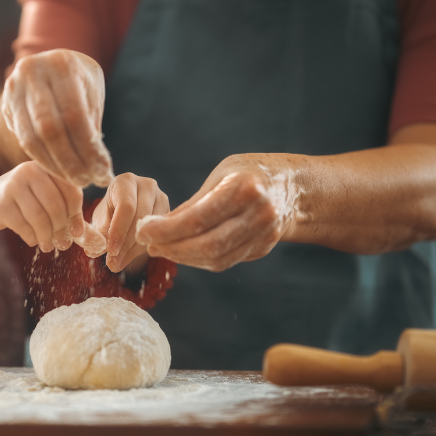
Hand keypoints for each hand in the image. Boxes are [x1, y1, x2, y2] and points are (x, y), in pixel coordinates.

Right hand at [0, 161, 84, 252]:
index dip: (77, 214)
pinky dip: (32, 238)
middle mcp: (29, 171)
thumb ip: (68, 212)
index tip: (77, 232)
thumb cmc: (25, 201)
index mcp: (46, 167)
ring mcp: (12, 186)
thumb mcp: (46, 197)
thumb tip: (89, 237)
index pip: (71, 190)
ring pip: (39, 218)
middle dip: (61, 229)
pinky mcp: (1, 204)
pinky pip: (24, 227)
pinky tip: (33, 240)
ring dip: (47, 237)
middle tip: (63, 244)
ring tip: (48, 246)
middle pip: (55, 205)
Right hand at [1, 50, 113, 187]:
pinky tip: (59, 171)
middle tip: (88, 182)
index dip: (88, 149)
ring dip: (55, 166)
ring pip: (32, 138)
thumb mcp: (92, 93)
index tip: (103, 172)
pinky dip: (43, 159)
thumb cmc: (80, 82)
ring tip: (76, 181)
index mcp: (62, 65)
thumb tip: (98, 167)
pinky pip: (23, 139)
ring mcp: (14, 87)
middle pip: (50, 128)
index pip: (75, 116)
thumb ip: (92, 124)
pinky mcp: (6, 104)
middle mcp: (32, 72)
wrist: (50, 64)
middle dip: (71, 161)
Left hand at [92, 173, 169, 272]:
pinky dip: (144, 249)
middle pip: (141, 217)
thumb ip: (100, 232)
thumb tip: (95, 250)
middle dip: (126, 243)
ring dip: (134, 250)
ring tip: (118, 263)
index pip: (126, 206)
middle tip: (113, 262)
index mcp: (126, 181)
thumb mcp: (101, 219)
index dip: (119, 230)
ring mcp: (162, 198)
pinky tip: (130, 257)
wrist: (123, 209)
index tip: (111, 251)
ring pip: (152, 227)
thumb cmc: (109, 211)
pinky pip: (159, 234)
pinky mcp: (170, 212)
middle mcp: (147, 185)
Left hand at [136, 154, 298, 271]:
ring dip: (182, 257)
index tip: (142, 230)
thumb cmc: (249, 173)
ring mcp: (264, 235)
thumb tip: (156, 227)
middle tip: (147, 244)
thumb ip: (193, 203)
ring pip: (215, 258)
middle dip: (171, 248)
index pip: (197, 218)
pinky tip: (182, 252)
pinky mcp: (263, 248)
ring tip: (160, 249)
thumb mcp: (221, 175)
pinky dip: (199, 260)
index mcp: (244, 188)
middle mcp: (258, 214)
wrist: (293, 187)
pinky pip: (225, 261)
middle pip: (207, 244)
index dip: (166, 230)